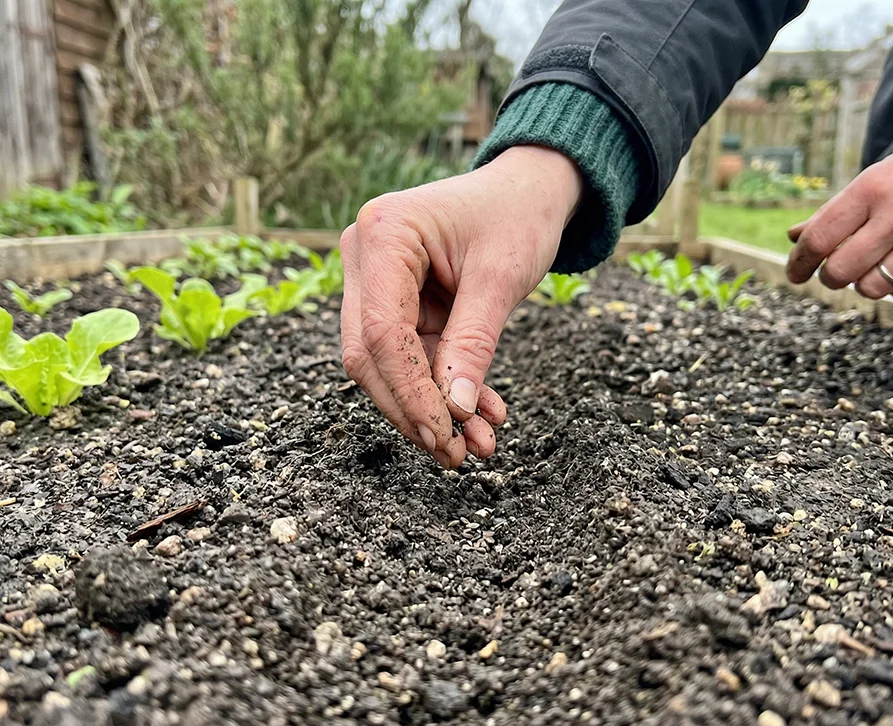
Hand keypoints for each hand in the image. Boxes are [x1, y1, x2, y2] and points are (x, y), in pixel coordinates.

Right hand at [340, 146, 583, 467]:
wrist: (528, 189)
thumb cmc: (518, 216)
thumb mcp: (501, 279)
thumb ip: (473, 344)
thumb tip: (453, 412)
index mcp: (383, 233)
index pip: (384, 333)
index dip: (411, 393)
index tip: (445, 436)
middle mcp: (364, 254)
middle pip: (371, 354)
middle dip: (413, 409)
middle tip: (455, 455)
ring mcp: (372, 278)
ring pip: (385, 363)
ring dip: (429, 407)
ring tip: (477, 444)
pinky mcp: (392, 300)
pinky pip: (409, 356)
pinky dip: (440, 388)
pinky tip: (478, 414)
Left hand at [786, 118, 892, 300]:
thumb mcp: (882, 175)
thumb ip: (838, 209)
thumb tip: (795, 236)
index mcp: (874, 187)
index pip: (820, 237)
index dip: (800, 262)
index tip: (796, 273)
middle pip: (840, 271)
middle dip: (831, 277)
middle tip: (836, 272)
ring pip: (872, 288)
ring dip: (866, 283)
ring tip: (877, 265)